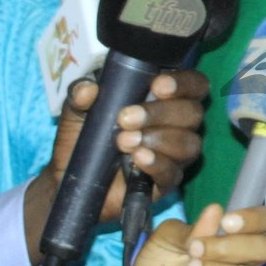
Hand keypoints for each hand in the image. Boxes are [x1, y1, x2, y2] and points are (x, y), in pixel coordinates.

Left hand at [22, 68, 209, 264]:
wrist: (71, 175)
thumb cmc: (84, 134)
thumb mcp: (78, 108)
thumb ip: (80, 94)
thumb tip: (88, 89)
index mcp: (164, 98)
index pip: (194, 84)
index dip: (183, 83)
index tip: (158, 85)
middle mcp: (178, 124)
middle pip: (192, 113)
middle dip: (161, 112)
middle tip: (125, 118)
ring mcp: (175, 155)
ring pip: (188, 143)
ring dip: (158, 139)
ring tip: (124, 142)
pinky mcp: (166, 182)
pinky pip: (174, 173)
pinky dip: (157, 164)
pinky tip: (138, 159)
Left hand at [130, 203, 265, 265]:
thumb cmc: (159, 264)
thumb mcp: (166, 238)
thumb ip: (190, 228)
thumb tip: (215, 211)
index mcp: (235, 235)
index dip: (257, 219)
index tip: (227, 222)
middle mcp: (243, 261)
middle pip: (264, 250)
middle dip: (231, 247)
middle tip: (196, 250)